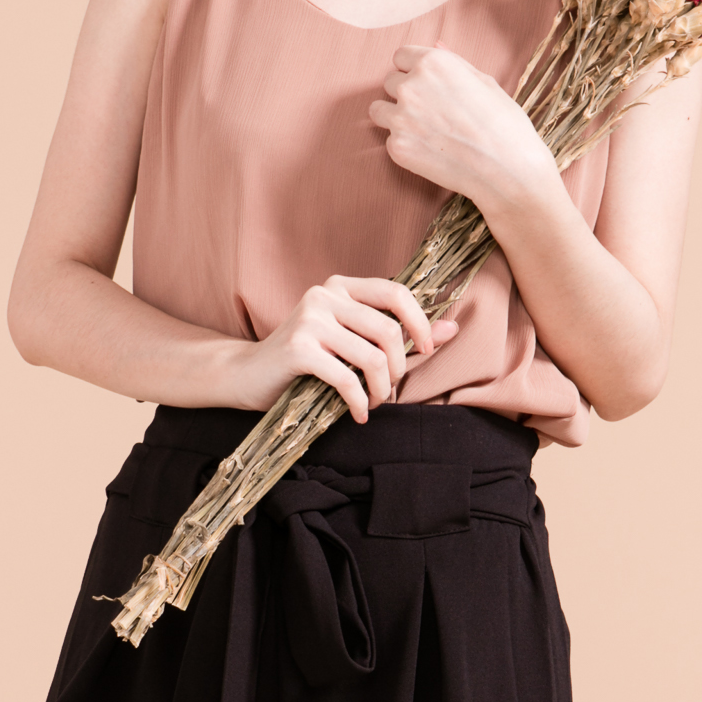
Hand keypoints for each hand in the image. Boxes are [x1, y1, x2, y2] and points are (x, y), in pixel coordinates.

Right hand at [235, 273, 459, 422]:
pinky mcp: (297, 348)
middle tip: (389, 390)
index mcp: (341, 287)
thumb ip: (401, 335)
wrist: (248, 375)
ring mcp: (309, 320)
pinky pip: (346, 379)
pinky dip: (359, 403)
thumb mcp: (353, 343)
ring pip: (371, 357)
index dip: (419, 323)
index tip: (425, 351)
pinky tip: (358, 414)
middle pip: (387, 330)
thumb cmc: (306, 361)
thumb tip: (453, 330)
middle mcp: (324, 296)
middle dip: (398, 369)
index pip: (396, 292)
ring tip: (374, 403)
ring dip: (380, 390)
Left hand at [371, 44, 561, 212]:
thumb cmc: (504, 124)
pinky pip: (390, 140)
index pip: (400, 57)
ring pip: (379, 110)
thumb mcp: (484, 82)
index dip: (413, 70)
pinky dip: (405, 145)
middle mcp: (411, 86)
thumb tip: (435, 46)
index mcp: (433, 63)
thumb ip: (453, 63)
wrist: (508, 170)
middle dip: (406, 94)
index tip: (426, 85)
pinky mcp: (397, 147)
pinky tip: (431, 152)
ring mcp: (400, 118)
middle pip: (390, 82)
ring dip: (395, 117)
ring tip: (424, 131)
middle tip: (433, 113)